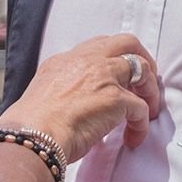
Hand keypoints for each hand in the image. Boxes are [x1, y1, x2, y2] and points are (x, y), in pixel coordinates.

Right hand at [0, 34, 159, 161]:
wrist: (32, 134)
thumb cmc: (32, 124)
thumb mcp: (43, 91)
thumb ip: (61, 87)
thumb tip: (73, 103)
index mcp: (66, 59)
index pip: (99, 46)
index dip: (114, 58)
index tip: (120, 74)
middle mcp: (86, 60)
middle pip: (127, 43)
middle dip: (143, 57)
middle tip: (146, 80)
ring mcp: (103, 76)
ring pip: (143, 69)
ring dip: (150, 90)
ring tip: (148, 109)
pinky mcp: (116, 98)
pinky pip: (141, 107)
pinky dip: (142, 125)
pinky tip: (134, 138)